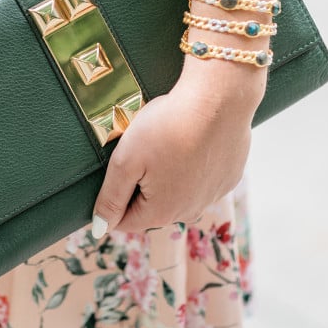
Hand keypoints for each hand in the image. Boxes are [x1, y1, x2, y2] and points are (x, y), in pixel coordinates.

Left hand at [91, 56, 266, 238]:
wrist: (218, 100)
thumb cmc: (168, 126)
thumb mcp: (126, 160)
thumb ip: (110, 197)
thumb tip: (99, 228)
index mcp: (161, 212)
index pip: (123, 220)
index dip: (112, 196)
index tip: (116, 168)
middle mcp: (190, 212)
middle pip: (151, 206)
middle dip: (140, 183)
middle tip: (141, 148)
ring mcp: (212, 196)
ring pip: (178, 192)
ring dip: (168, 173)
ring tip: (167, 140)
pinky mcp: (228, 177)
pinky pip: (202, 178)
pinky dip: (193, 163)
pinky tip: (192, 139)